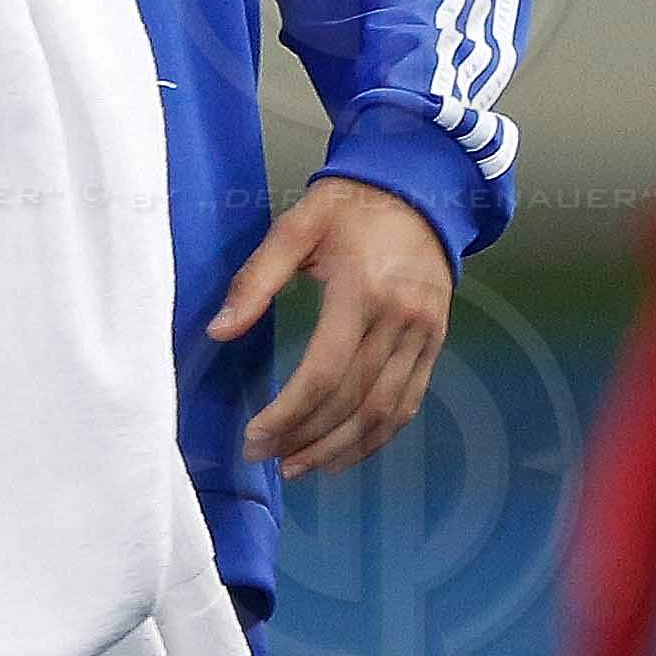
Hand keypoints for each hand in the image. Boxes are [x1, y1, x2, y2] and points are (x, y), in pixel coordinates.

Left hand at [210, 174, 455, 477]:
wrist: (420, 189)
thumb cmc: (350, 206)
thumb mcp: (296, 226)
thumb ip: (256, 279)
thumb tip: (219, 332)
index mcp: (362, 291)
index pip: (323, 374)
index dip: (286, 415)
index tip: (253, 437)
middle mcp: (400, 319)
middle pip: (352, 401)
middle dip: (306, 438)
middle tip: (266, 457)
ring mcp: (424, 334)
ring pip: (383, 411)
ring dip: (341, 449)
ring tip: (300, 467)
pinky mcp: (435, 342)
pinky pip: (408, 402)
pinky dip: (378, 436)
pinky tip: (346, 453)